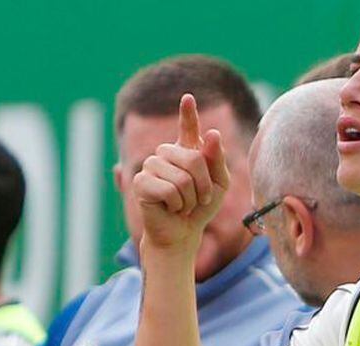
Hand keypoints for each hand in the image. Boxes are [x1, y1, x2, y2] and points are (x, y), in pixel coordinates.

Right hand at [133, 93, 230, 250]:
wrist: (182, 232)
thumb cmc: (200, 208)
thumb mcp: (219, 184)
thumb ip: (217, 160)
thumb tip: (212, 133)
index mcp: (185, 151)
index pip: (187, 128)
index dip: (187, 114)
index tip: (188, 98)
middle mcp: (166, 154)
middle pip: (194, 158)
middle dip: (203, 185)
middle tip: (197, 198)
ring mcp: (151, 166)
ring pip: (182, 178)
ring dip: (189, 198)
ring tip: (182, 204)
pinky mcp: (140, 182)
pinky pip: (168, 190)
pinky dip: (176, 204)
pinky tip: (170, 208)